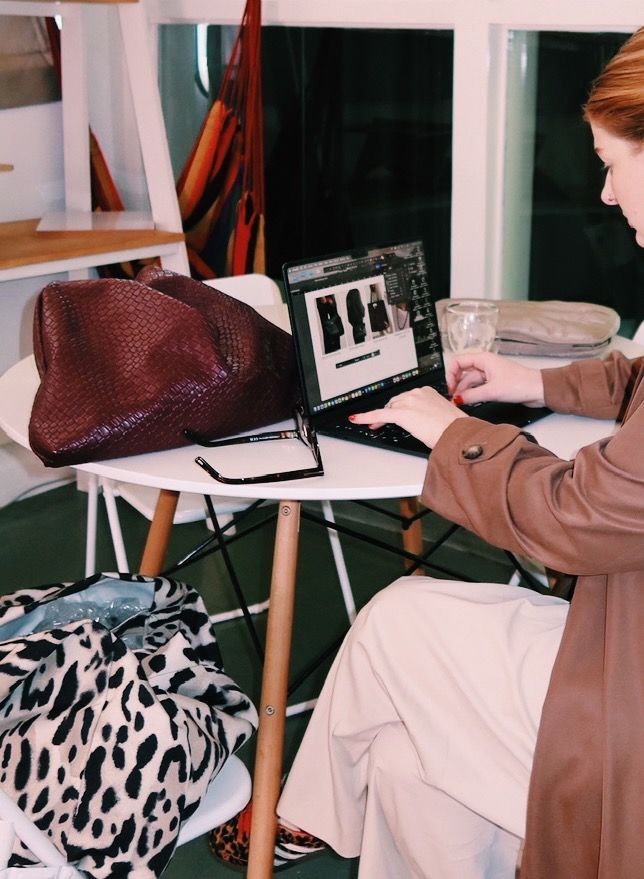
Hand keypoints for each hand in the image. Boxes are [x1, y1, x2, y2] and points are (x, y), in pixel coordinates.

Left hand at [349, 387, 467, 448]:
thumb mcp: (441, 416)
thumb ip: (429, 414)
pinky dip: (366, 417)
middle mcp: (417, 393)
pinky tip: (357, 419)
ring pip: (389, 408)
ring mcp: (409, 402)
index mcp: (427, 392)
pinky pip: (379, 414)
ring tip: (376, 426)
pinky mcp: (401, 413)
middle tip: (381, 423)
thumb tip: (423, 422)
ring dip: (382, 417)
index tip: (392, 411)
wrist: (456, 433)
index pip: (406, 398)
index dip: (396, 406)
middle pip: (395, 402)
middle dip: (389, 412)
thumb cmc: (453, 428)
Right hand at [447, 352, 544, 406]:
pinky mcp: (494, 383)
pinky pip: (478, 387)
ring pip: (470, 381)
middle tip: (452, 397)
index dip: (451, 374)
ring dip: (463, 391)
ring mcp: (489, 374)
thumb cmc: (520, 384)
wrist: (538, 390)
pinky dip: (472, 394)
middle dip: (456, 383)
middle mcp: (485, 364)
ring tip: (459, 402)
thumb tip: (457, 399)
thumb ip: (471, 395)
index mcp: (483, 359)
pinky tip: (468, 401)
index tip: (450, 388)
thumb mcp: (492, 391)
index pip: (458, 361)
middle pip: (462, 371)